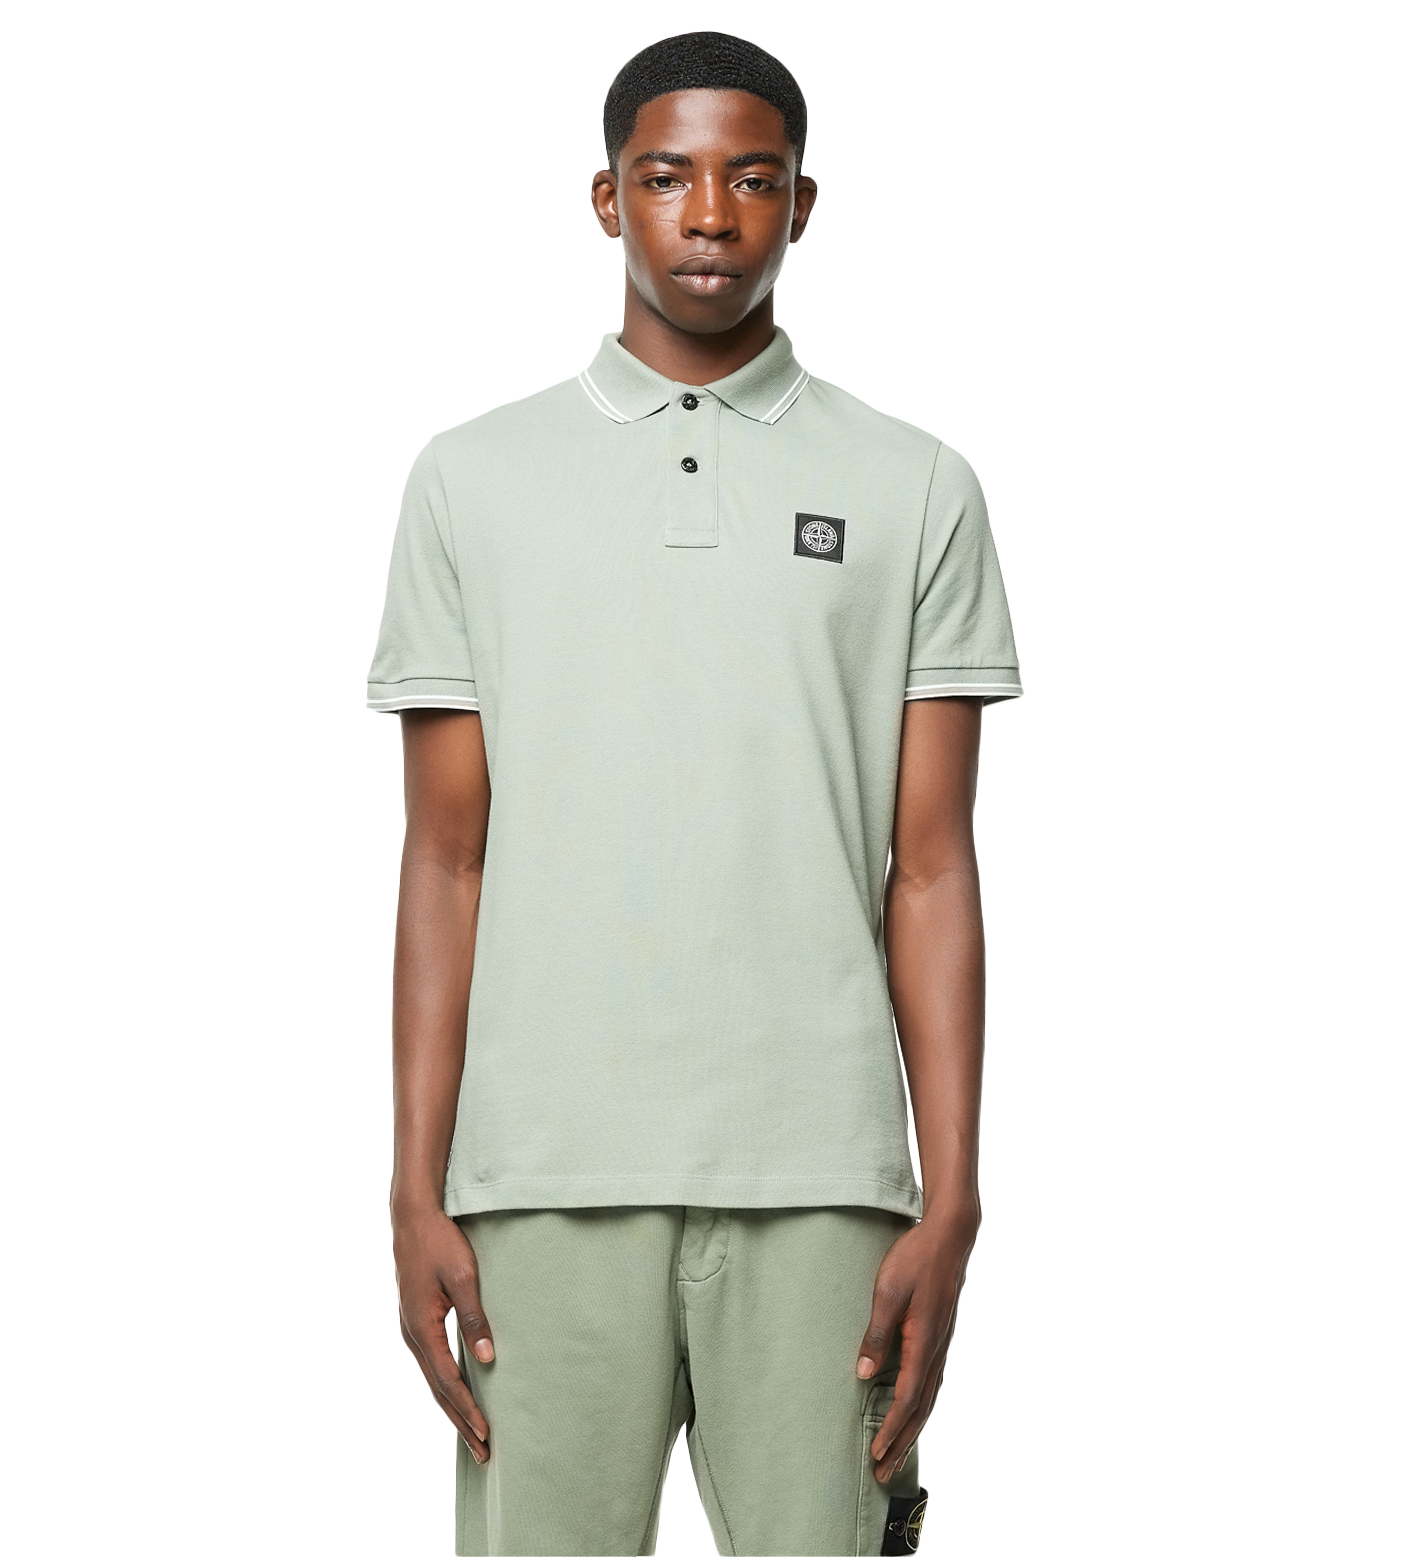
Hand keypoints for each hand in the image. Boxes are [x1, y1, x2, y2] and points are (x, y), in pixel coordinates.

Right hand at [392, 1204, 495, 1462]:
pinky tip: (457, 1395)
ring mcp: (411, 1330)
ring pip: (432, 1380)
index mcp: (421, 1328)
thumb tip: (487, 1357)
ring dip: (452, 1408)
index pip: (447, 1380)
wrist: (412, 1217)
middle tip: (483, 1452)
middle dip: (460, 1421)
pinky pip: (430, 1365)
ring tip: (473, 1434)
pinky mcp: (415, 1322)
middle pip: (438, 1389)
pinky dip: (445, 1387)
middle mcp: (412, 1335)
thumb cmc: (439, 1243)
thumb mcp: (462, 1277)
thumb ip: (474, 1317)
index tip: (486, 1432)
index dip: (467, 1408)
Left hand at [855, 1201, 980, 1482]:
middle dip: (902, 1442)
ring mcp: (941, 1344)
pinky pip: (932, 1382)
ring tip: (896, 1452)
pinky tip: (913, 1410)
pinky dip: (922, 1406)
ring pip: (929, 1398)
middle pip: (920, 1408)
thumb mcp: (888, 1292)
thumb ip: (877, 1333)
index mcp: (923, 1343)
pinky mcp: (940, 1336)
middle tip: (883, 1473)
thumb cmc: (916, 1259)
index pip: (906, 1399)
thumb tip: (863, 1373)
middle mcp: (936, 1350)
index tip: (876, 1454)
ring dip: (912, 1428)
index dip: (891, 1430)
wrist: (950, 1236)